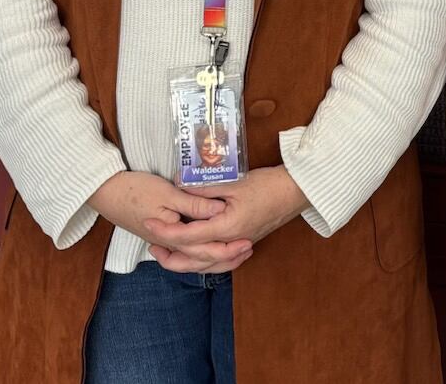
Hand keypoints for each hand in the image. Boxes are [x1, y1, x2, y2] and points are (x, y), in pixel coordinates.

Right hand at [87, 171, 248, 274]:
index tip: (247, 240)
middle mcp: (169, 245)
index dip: (228, 247)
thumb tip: (219, 210)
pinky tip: (207, 246)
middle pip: (201, 259)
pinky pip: (183, 253)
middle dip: (226, 256)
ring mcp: (163, 243)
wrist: (105, 192)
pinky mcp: (159, 237)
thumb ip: (194, 203)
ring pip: (192, 260)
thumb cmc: (135, 190)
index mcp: (174, 236)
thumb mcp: (168, 193)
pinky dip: (199, 253)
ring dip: (214, 258)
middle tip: (248, 247)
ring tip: (235, 251)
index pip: (205, 249)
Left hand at [145, 166, 307, 264]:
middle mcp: (231, 241)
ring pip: (207, 263)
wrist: (296, 192)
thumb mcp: (233, 182)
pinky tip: (195, 255)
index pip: (189, 235)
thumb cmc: (268, 185)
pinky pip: (219, 259)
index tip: (148, 223)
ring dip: (185, 260)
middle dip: (170, 254)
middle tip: (151, 243)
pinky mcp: (244, 241)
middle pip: (195, 259)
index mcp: (227, 227)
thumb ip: (204, 186)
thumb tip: (177, 183)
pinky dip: (204, 261)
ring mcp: (239, 244)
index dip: (166, 230)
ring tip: (167, 252)